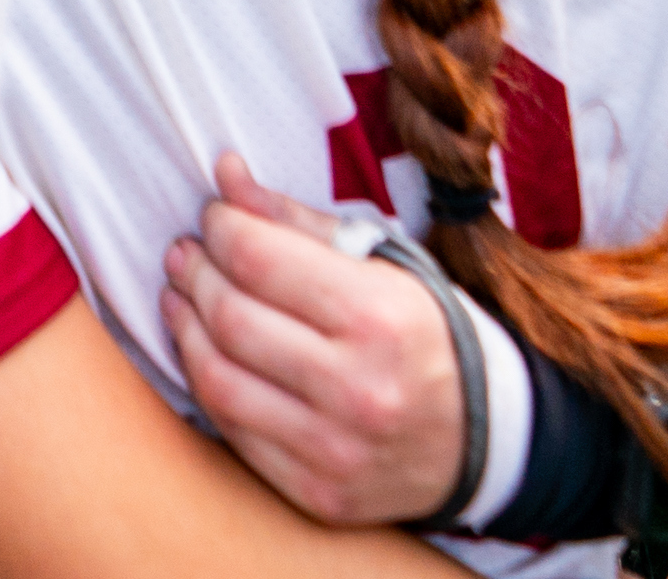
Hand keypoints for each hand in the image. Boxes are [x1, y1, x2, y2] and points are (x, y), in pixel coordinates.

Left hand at [158, 152, 471, 526]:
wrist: (486, 440)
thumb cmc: (423, 335)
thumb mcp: (382, 265)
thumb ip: (297, 221)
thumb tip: (226, 174)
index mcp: (379, 316)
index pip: (259, 258)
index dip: (220, 228)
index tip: (213, 218)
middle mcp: (358, 388)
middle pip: (231, 318)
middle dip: (195, 275)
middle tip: (185, 256)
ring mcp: (336, 449)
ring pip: (218, 380)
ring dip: (184, 330)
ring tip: (181, 299)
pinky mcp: (318, 493)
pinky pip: (233, 432)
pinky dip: (207, 384)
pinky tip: (204, 352)